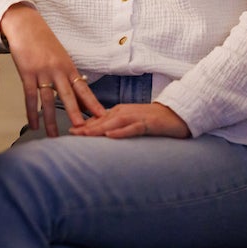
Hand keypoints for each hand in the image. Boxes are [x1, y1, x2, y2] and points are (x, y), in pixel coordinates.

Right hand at [0, 2, 106, 136]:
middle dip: (76, 113)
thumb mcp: (60, 55)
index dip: (92, 103)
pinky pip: (30, 96)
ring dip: (51, 120)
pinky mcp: (27, 73)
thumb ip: (67, 73)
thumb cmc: (43, 41)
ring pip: (48, 100)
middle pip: (68, 95)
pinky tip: (33, 124)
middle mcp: (57, 70)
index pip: (83, 88)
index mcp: (68, 67)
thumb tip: (77, 92)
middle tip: (82, 129)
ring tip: (54, 136)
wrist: (25, 25)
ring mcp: (42, 72)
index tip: (102, 116)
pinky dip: (31, 112)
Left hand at [68, 102, 189, 138]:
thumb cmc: (152, 120)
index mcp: (119, 112)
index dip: (83, 125)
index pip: (98, 119)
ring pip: (114, 122)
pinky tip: (111, 135)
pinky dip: (121, 131)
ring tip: (84, 134)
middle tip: (70, 132)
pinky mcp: (149, 124)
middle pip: (102, 120)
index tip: (69, 131)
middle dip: (86, 126)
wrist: (177, 115)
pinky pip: (133, 128)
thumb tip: (100, 136)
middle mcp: (124, 112)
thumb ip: (116, 127)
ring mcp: (136, 117)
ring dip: (98, 128)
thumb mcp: (131, 123)